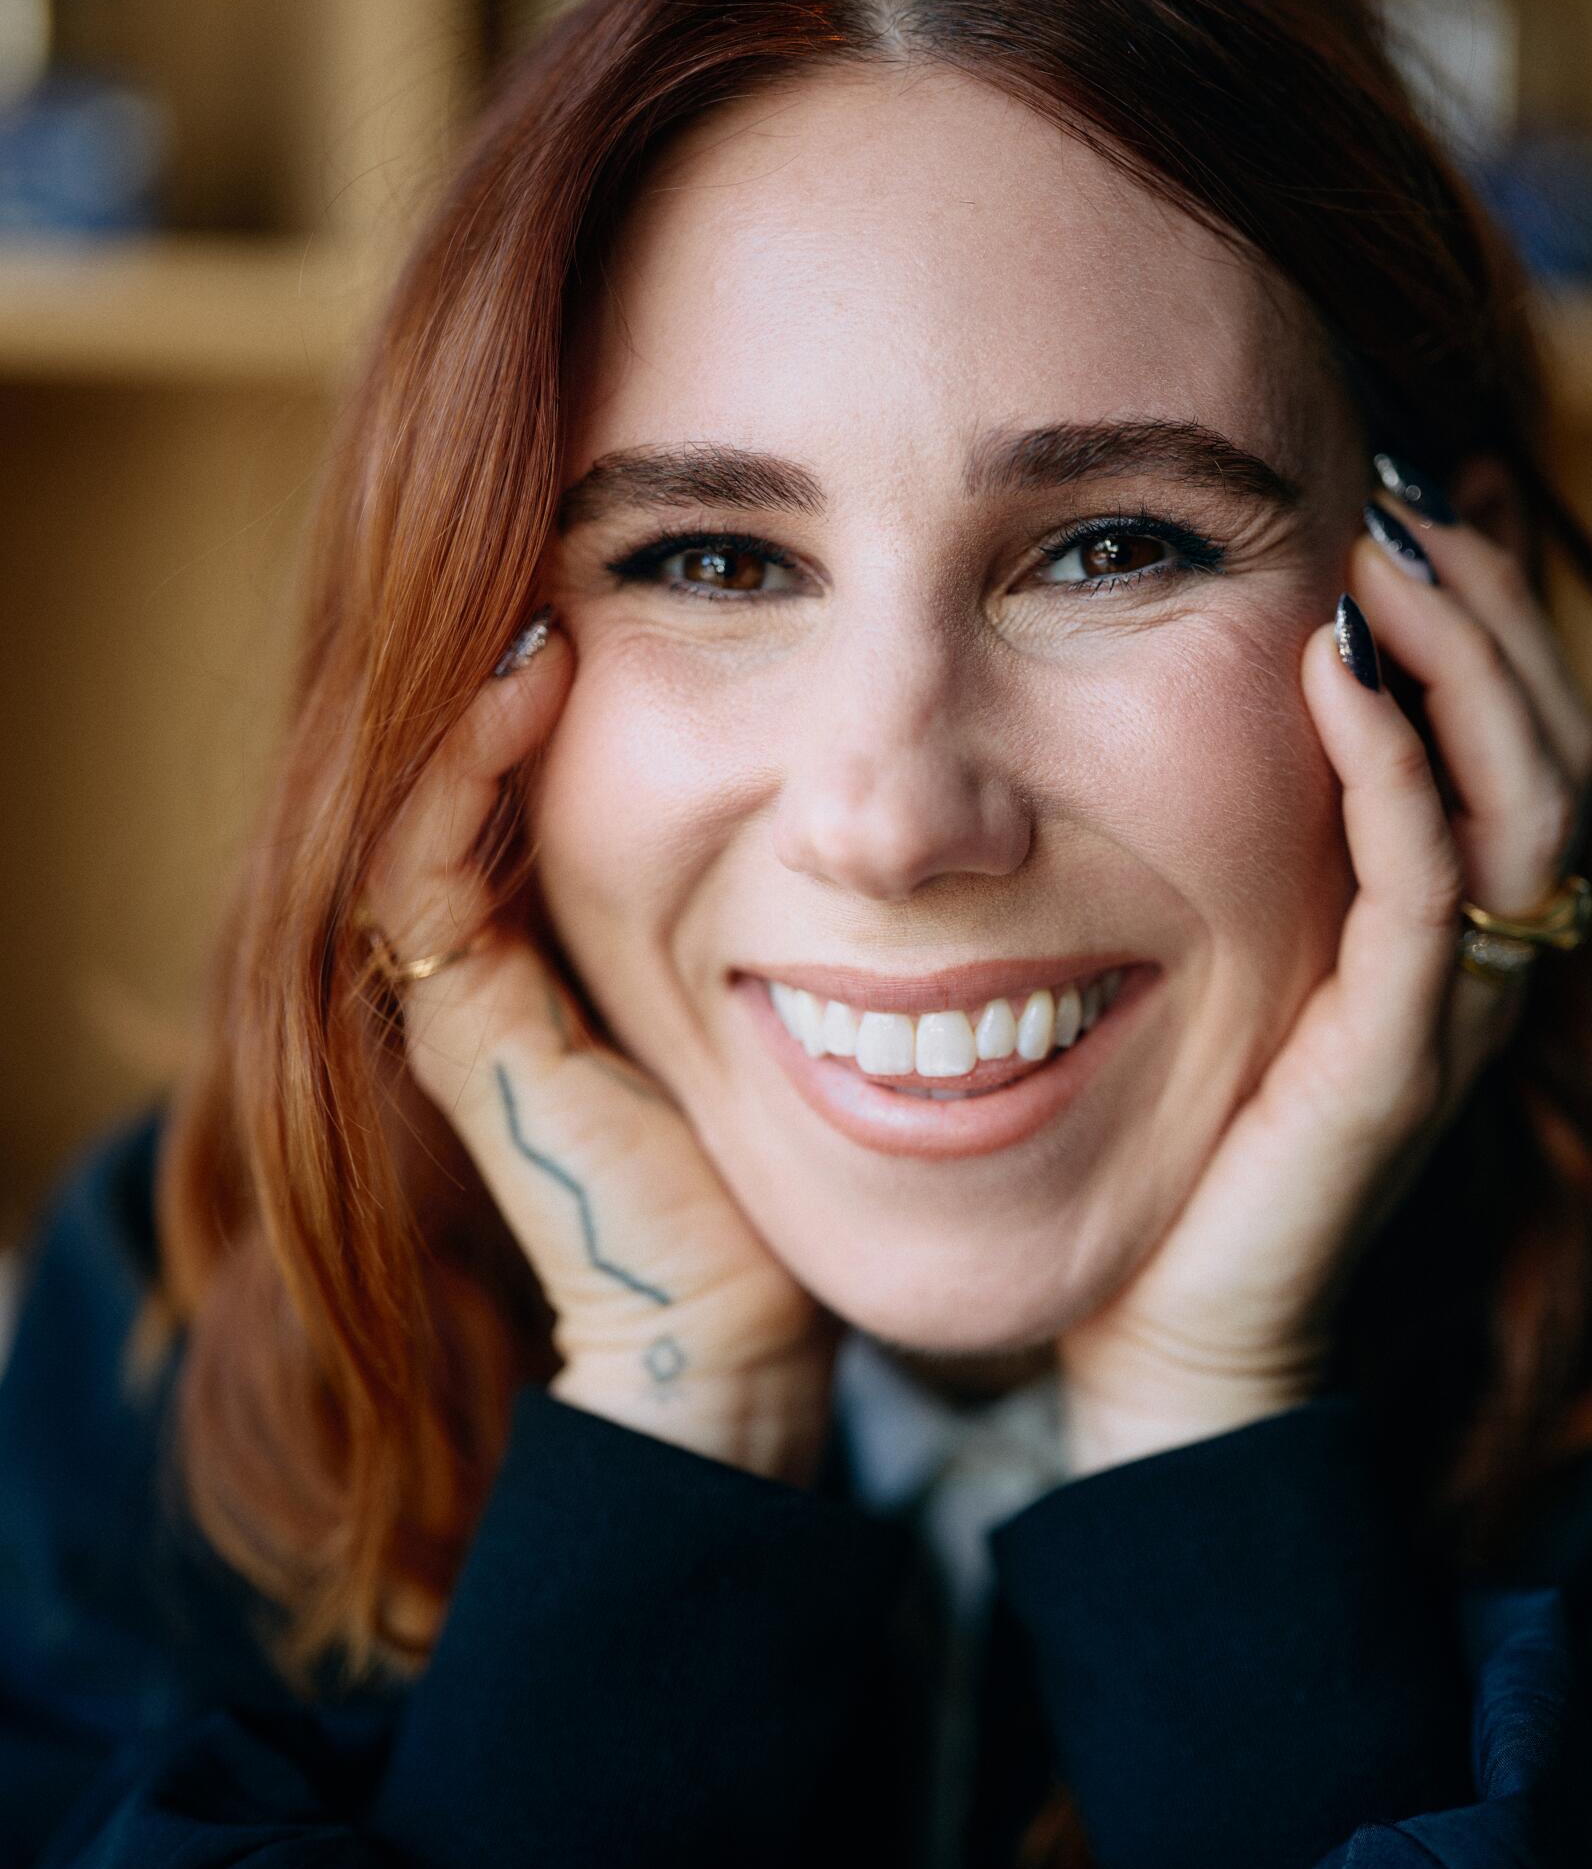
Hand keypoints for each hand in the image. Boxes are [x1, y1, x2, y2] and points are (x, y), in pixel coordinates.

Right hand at [360, 613, 833, 1485]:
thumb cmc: (805, 1166)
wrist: (743, 1330)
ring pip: (429, 801)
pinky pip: (422, 878)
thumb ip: (806, 880)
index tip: (642, 567)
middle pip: (471, 772)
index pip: (538, 766)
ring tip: (542, 582)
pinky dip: (460, 772)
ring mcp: (467, 996)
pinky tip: (530, 681)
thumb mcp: (807, 977)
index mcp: (574, 938)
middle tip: (572, 538)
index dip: (572, 664)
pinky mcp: (464, 1039)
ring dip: (477, 687)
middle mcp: (498, 959)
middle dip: (515, 652)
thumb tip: (893, 766)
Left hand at [1056, 480, 1591, 1477]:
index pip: (1509, 736)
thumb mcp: (1211, 963)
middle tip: (1405, 490)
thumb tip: (1166, 716)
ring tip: (1386, 552)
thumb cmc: (1170, 1151)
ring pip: (1524, 798)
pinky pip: (1434, 891)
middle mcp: (1475, 963)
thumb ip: (1232, 849)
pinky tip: (1336, 675)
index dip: (1476, 613)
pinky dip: (1400, 771)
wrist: (1163, 1338)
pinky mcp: (1397, 1063)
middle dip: (1485, 605)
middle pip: (1547, 742)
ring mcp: (1451, 1014)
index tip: (1399, 496)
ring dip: (1461, 657)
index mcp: (1438, 932)